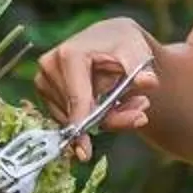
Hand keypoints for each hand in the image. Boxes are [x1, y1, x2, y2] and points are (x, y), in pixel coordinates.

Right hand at [32, 18, 162, 151]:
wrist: (111, 39)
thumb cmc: (124, 44)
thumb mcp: (137, 51)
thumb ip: (142, 68)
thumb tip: (148, 82)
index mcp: (68, 54)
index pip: (78, 99)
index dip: (84, 124)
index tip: (85, 153)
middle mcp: (49, 66)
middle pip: (78, 112)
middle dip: (110, 118)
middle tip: (141, 113)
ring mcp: (44, 81)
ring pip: (74, 118)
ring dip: (104, 118)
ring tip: (130, 102)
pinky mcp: (46, 93)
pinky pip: (70, 117)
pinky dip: (92, 117)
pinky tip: (112, 104)